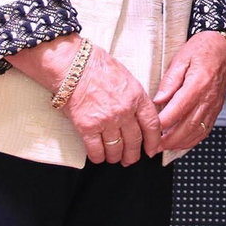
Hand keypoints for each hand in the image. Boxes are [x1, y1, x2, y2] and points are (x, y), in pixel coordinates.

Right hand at [10, 36, 162, 165]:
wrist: (72, 65)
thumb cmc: (96, 66)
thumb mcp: (126, 77)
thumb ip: (134, 97)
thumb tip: (138, 113)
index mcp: (136, 97)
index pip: (152, 124)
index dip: (153, 141)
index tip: (152, 149)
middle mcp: (124, 111)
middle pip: (135, 140)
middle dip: (133, 154)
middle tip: (130, 159)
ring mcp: (106, 120)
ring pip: (116, 149)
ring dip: (115, 157)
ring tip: (114, 158)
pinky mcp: (87, 127)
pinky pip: (96, 150)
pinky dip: (98, 157)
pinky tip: (98, 157)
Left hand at [153, 32, 225, 151]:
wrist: (223, 47)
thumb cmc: (203, 49)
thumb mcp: (181, 58)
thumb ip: (170, 81)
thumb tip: (158, 100)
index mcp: (198, 84)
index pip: (178, 109)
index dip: (163, 122)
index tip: (149, 129)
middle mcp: (208, 98)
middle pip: (188, 125)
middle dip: (169, 139)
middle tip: (153, 145)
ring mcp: (214, 105)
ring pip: (197, 131)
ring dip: (180, 142)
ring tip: (164, 147)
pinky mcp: (216, 109)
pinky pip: (205, 130)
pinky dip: (193, 140)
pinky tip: (181, 142)